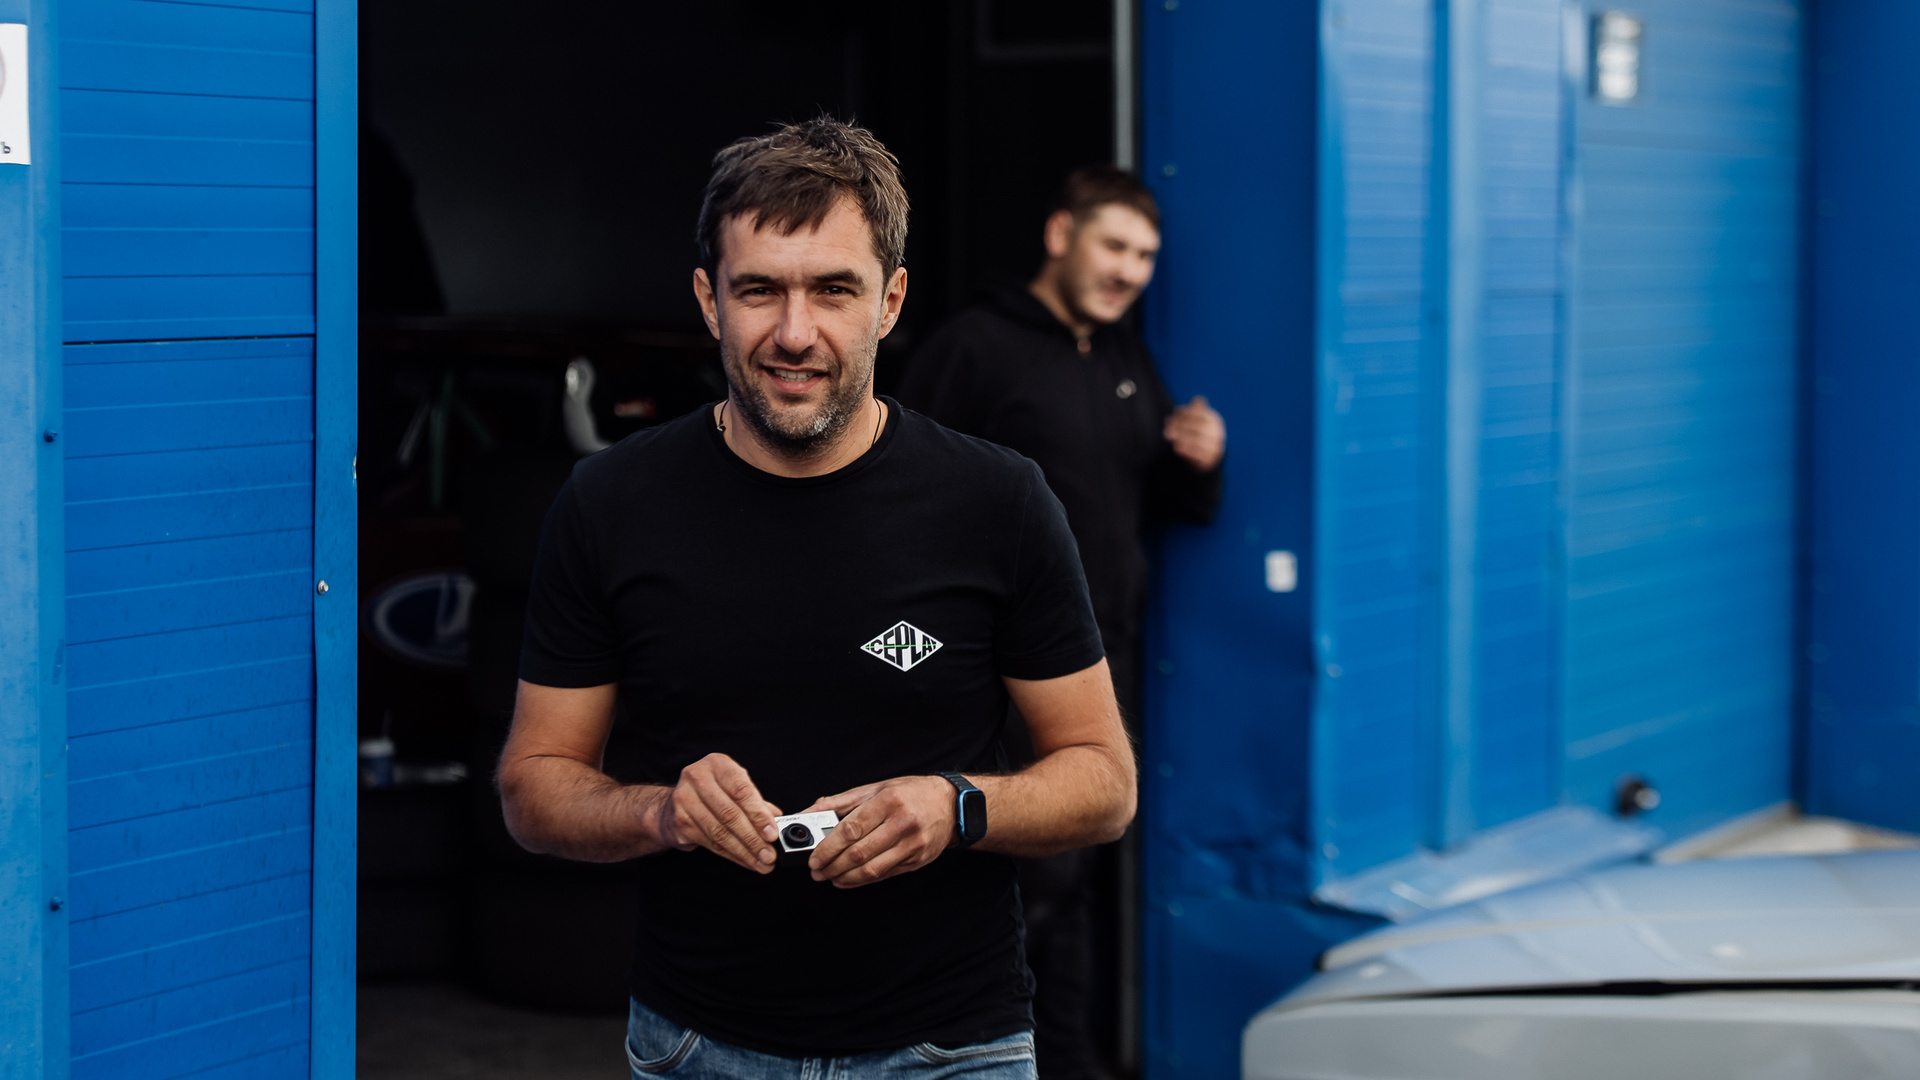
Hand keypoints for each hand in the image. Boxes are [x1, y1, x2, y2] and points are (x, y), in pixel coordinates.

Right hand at [660, 753, 783, 873]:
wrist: (673, 804)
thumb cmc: (712, 793)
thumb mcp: (735, 787)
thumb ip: (756, 802)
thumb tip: (778, 821)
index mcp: (717, 764)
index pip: (741, 791)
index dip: (758, 814)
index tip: (772, 834)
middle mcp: (697, 777)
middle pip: (730, 814)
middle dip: (753, 839)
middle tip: (769, 854)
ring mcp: (684, 800)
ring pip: (720, 832)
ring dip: (744, 851)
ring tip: (761, 862)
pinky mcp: (679, 822)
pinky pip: (710, 843)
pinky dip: (731, 855)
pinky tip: (744, 860)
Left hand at [801, 776, 957, 888]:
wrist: (951, 804)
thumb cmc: (911, 793)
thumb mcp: (876, 788)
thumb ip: (841, 802)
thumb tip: (810, 811)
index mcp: (887, 801)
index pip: (850, 829)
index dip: (828, 847)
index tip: (814, 857)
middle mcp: (901, 823)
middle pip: (859, 852)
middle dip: (832, 865)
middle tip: (817, 870)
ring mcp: (912, 844)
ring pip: (871, 869)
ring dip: (845, 877)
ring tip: (830, 877)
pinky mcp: (917, 860)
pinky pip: (884, 875)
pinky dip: (862, 880)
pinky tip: (848, 880)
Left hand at [1164, 395, 1224, 470]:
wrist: (1208, 458)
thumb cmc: (1198, 435)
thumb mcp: (1197, 421)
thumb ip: (1195, 411)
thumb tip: (1199, 398)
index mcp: (1214, 421)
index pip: (1200, 414)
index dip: (1185, 413)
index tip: (1172, 414)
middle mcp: (1217, 433)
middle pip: (1198, 427)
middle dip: (1181, 426)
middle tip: (1166, 428)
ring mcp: (1215, 447)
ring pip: (1198, 441)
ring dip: (1181, 438)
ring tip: (1168, 437)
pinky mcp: (1210, 460)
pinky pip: (1198, 455)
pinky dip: (1186, 451)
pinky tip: (1176, 448)